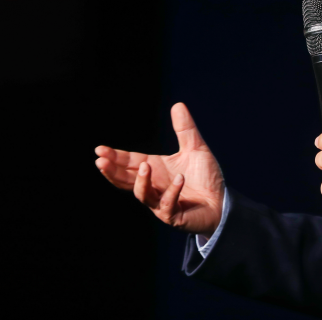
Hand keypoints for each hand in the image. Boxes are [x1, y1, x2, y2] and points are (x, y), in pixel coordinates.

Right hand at [95, 102, 224, 235]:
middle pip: (127, 180)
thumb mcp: (195, 148)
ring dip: (142, 181)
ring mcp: (161, 203)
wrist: (222, 202)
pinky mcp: (174, 216)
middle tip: (101, 162)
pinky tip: (179, 179)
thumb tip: (178, 104)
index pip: (130, 162)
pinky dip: (172, 192)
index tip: (99, 150)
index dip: (115, 156)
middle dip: (113, 171)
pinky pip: (167, 206)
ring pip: (143, 195)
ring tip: (144, 166)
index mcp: (155, 169)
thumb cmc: (205, 177)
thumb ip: (185, 129)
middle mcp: (154, 186)